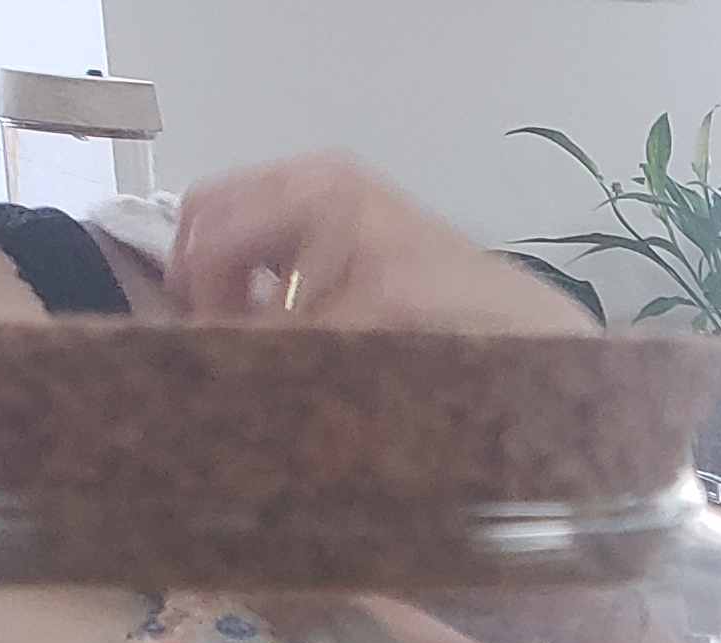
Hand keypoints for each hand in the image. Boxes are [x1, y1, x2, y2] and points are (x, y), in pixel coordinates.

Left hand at [169, 154, 590, 338]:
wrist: (531, 330)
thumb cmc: (440, 307)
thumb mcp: (356, 250)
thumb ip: (284, 254)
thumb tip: (200, 298)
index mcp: (323, 178)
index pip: (211, 204)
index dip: (190, 264)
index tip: (198, 310)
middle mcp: (332, 193)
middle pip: (216, 242)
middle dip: (209, 304)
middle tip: (228, 347)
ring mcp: (359, 242)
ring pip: (254, 305)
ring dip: (256, 349)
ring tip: (290, 373)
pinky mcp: (385, 297)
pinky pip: (304, 346)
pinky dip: (299, 374)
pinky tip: (328, 386)